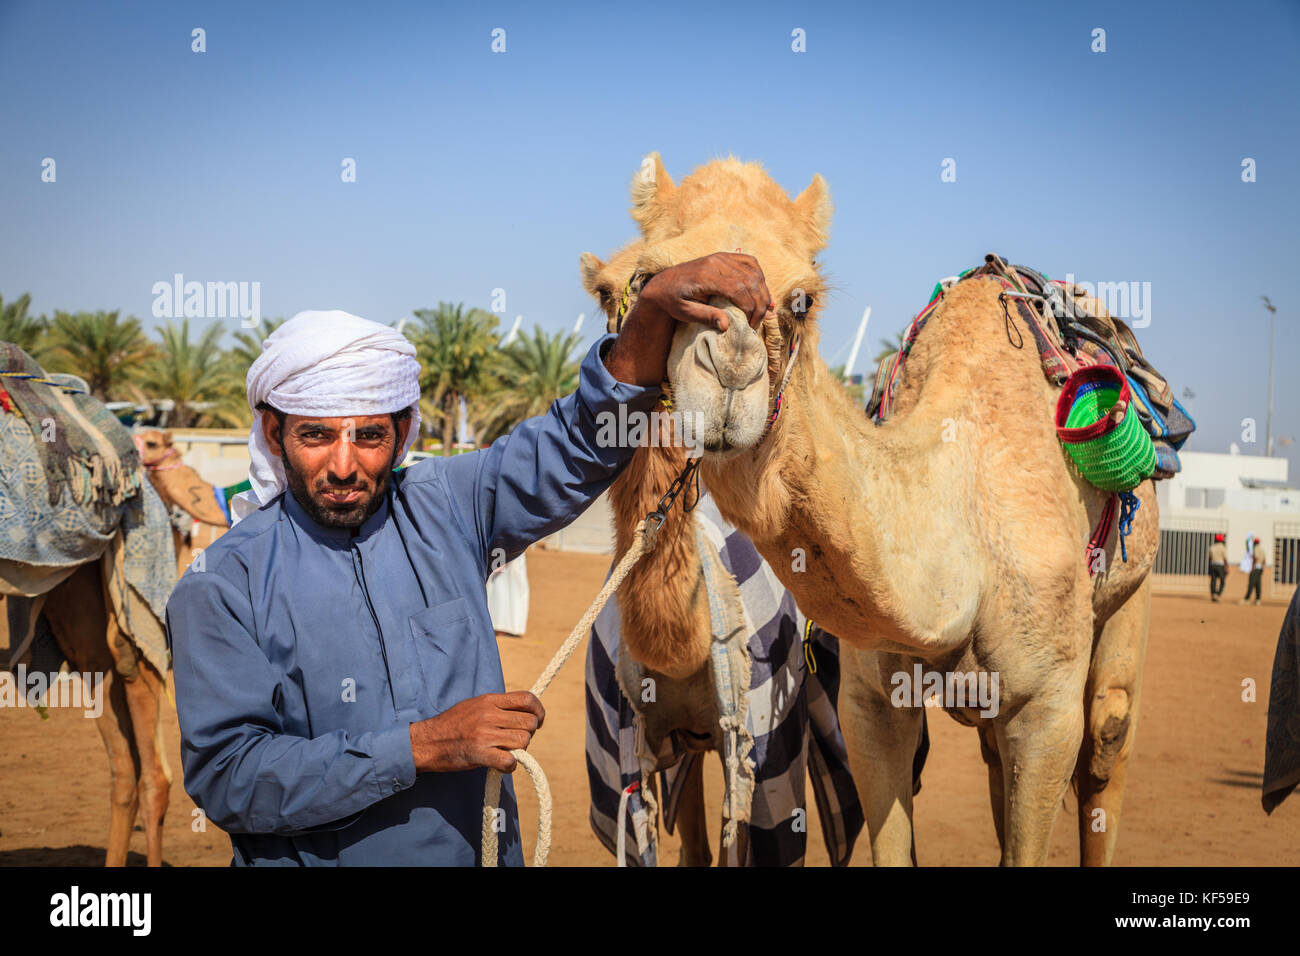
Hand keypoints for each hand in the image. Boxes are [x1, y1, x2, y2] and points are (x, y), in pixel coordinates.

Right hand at [409, 691, 544, 773]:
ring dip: (519, 750)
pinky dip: (509, 766)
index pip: (527, 699)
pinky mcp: (479, 754)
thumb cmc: (452, 725)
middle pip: (529, 722)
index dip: (539, 711)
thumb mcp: (474, 705)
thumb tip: (523, 711)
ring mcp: (484, 734)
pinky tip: (501, 765)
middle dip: (528, 733)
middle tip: (516, 741)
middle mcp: (489, 714)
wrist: (426, 742)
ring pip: (523, 741)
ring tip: (505, 752)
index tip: (538, 721)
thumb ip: (497, 707)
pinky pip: (509, 761)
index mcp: (489, 700)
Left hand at [603, 252, 773, 385]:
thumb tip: (727, 325)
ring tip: (763, 311)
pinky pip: (749, 262)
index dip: (749, 308)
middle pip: (750, 281)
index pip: (738, 289)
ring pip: (753, 271)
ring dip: (763, 291)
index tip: (750, 325)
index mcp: (706, 275)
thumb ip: (706, 316)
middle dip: (759, 303)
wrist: (664, 283)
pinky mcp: (724, 256)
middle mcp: (716, 261)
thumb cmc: (673, 301)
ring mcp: (721, 256)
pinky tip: (761, 291)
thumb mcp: (684, 312)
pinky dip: (759, 276)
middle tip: (757, 323)